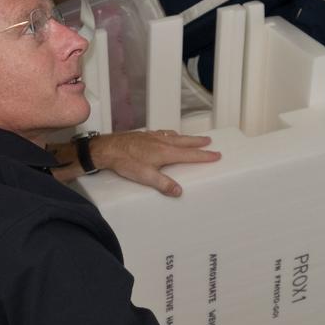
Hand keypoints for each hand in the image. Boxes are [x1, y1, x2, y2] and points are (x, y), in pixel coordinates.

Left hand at [88, 129, 220, 196]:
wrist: (109, 148)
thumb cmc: (126, 162)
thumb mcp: (146, 176)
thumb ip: (163, 184)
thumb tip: (179, 191)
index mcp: (165, 152)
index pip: (190, 155)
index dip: (204, 156)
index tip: (216, 155)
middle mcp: (162, 142)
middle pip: (185, 142)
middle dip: (198, 142)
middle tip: (209, 141)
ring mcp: (153, 137)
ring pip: (175, 136)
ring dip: (186, 138)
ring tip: (192, 139)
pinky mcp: (145, 135)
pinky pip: (163, 133)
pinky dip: (171, 134)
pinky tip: (168, 136)